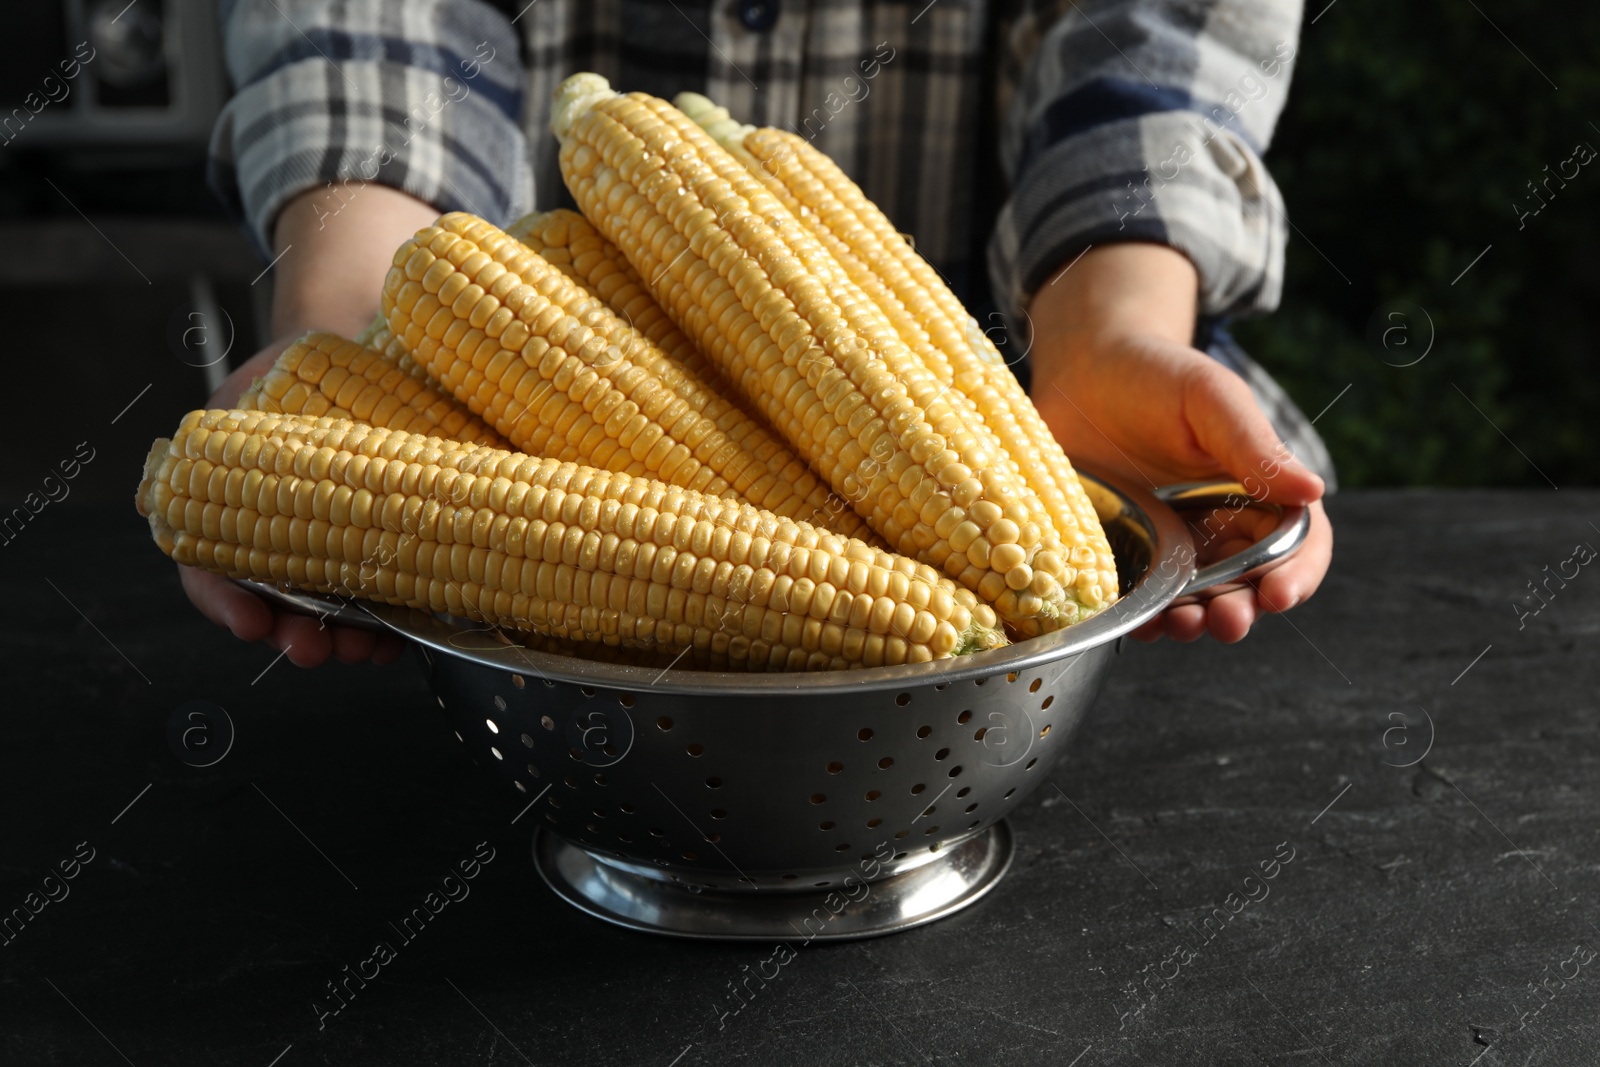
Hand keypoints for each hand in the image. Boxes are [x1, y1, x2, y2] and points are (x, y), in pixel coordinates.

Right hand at [176, 185, 437, 666]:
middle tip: (312, 649)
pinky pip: (393, 600)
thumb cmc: (291, 374)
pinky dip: (398, 625)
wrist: (365, 352)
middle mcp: (284, 545)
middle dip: (296, 639)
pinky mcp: (395, 549)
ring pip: (337, 617)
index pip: (212, 575)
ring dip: (349, 643)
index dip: (226, 605)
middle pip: (279, 612)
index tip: (251, 622)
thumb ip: (218, 441)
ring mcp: (340, 553)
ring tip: (363, 648)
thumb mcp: (240, 398)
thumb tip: (175, 484)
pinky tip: (404, 632)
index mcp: (235, 517)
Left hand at [1027, 243, 1332, 642]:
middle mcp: (1219, 527)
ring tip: (1183, 624)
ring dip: (1195, 622)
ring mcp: (1169, 545)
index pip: (1295, 544)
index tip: (1280, 595)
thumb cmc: (1155, 374)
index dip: (1296, 574)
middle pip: (1247, 586)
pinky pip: (1139, 598)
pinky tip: (1138, 621)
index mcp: (1257, 491)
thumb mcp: (1210, 400)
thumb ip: (1256, 448)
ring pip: (1195, 602)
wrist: (1080, 370)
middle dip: (1242, 610)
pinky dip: (1143, 616)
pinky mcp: (1124, 554)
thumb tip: (1312, 491)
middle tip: (1227, 620)